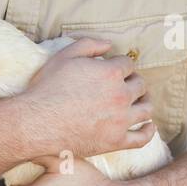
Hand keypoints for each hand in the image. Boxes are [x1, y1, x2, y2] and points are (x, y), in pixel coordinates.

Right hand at [18, 37, 157, 158]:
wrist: (37, 123)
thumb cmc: (48, 88)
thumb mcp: (65, 56)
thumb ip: (89, 45)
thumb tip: (109, 44)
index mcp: (111, 73)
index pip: (128, 64)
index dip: (120, 65)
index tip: (114, 69)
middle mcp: (121, 95)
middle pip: (140, 85)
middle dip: (134, 82)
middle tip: (127, 85)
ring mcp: (120, 120)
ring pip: (146, 109)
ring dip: (145, 102)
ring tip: (140, 102)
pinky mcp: (116, 141)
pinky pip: (142, 138)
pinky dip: (149, 131)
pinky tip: (149, 126)